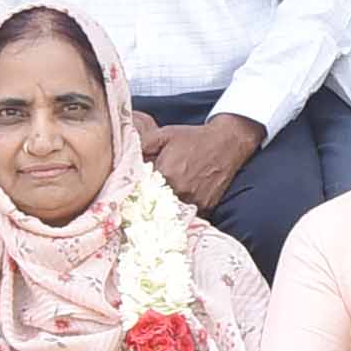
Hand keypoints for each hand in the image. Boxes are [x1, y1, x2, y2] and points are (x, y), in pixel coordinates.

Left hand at [143, 114, 262, 212]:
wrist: (226, 142)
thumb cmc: (192, 138)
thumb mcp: (163, 135)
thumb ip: (141, 145)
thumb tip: (123, 158)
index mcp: (165, 173)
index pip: (141, 190)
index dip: (136, 191)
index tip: (134, 191)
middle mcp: (179, 190)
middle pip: (155, 204)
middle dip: (150, 201)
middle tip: (147, 197)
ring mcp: (193, 201)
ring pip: (171, 212)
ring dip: (166, 209)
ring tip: (165, 200)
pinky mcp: (206, 207)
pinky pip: (188, 215)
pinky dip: (182, 211)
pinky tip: (181, 201)